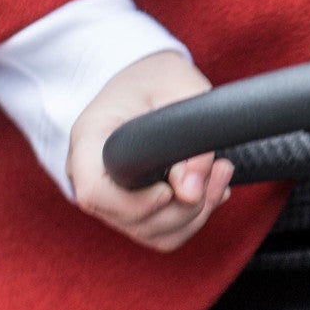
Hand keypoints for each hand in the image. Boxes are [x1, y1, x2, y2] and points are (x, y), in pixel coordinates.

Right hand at [67, 49, 233, 253]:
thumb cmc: (158, 77)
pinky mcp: (129, 207)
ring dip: (195, 215)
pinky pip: (161, 233)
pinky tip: (211, 190)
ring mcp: (108, 195)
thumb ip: (189, 140)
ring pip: (150, 233)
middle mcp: (89, 172)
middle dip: (184, 207)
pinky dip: (192, 219)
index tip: (171, 189)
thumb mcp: (181, 91)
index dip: (136, 203)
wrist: (144, 76)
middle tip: (218, 170)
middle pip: (128, 219)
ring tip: (220, 176)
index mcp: (89, 137)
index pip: (95, 193)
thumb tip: (191, 192)